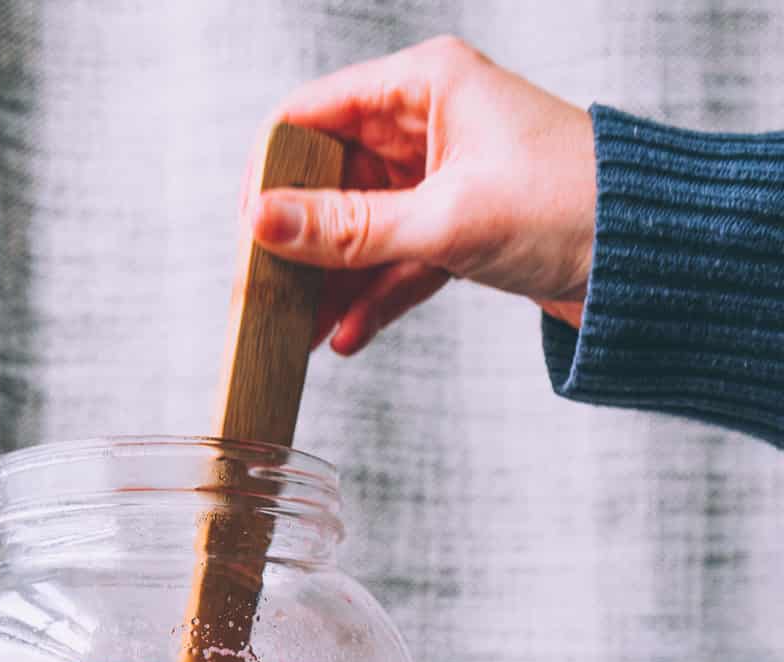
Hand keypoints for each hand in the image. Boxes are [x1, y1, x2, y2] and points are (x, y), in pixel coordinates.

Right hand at [249, 36, 596, 353]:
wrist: (653, 260)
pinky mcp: (460, 229)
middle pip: (331, 176)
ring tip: (297, 333)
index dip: (272, 170)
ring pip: (362, 227)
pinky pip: (397, 262)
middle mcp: (429, 124)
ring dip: (331, 281)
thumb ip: (348, 228)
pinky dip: (373, 299)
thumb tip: (263, 225)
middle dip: (298, 239)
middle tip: (264, 292)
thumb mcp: (445, 220)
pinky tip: (345, 338)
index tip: (247, 230)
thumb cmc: (569, 207)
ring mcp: (443, 179)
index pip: (315, 113)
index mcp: (426, 84)